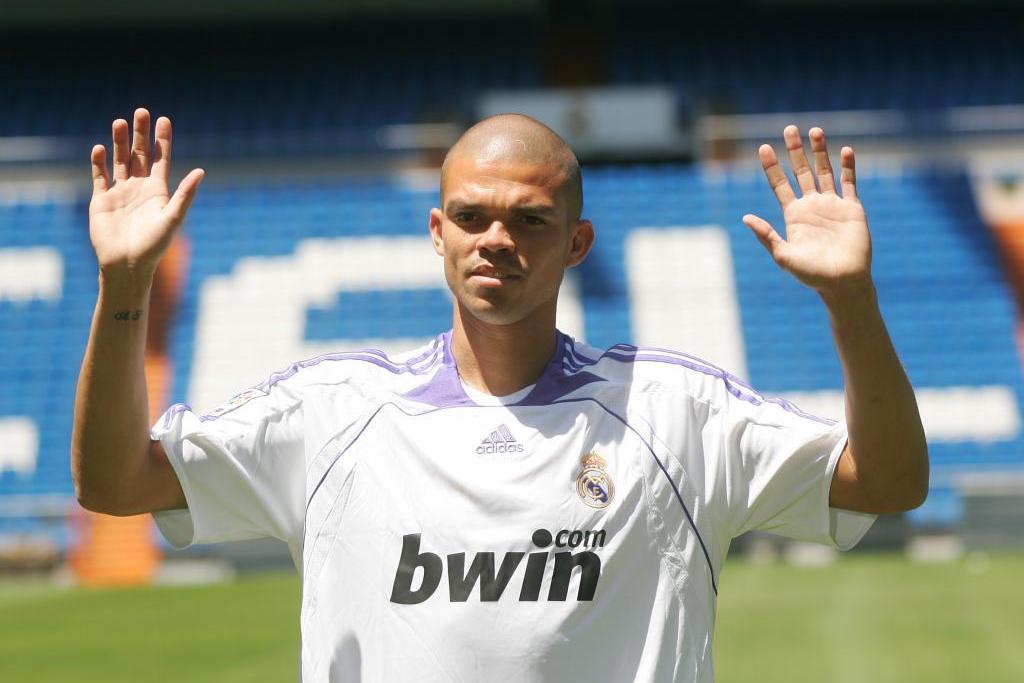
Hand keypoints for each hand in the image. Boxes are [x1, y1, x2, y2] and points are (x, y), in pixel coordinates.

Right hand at [89, 108, 203, 279]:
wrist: (127, 264)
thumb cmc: (154, 245)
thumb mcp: (173, 218)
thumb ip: (185, 194)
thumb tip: (201, 172)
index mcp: (158, 191)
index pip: (161, 159)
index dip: (162, 140)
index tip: (164, 119)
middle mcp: (139, 188)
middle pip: (140, 154)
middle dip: (141, 134)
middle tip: (141, 111)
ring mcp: (120, 193)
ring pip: (120, 161)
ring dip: (119, 142)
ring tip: (119, 122)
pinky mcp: (101, 201)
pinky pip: (99, 177)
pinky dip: (99, 163)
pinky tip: (99, 148)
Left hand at [742, 126, 871, 295]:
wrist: (843, 283)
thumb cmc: (811, 274)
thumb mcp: (783, 256)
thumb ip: (766, 236)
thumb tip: (745, 217)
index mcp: (794, 215)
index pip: (780, 185)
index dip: (772, 166)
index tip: (763, 148)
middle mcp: (812, 206)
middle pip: (802, 171)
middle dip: (795, 151)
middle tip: (789, 128)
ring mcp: (833, 205)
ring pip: (825, 172)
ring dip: (820, 152)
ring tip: (815, 130)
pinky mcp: (852, 209)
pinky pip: (850, 183)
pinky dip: (848, 167)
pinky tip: (845, 150)